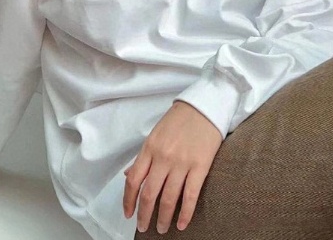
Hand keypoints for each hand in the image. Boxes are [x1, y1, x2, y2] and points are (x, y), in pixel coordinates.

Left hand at [123, 101, 222, 233]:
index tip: (128, 214)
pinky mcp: (200, 166)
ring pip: (168, 197)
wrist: (203, 106)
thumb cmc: (178, 120)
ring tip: (161, 228)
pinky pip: (190, 195)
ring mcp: (181, 162)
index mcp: (149, 148)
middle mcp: (163, 157)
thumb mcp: (155, 135)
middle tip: (143, 227)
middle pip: (149, 193)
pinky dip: (185, 213)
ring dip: (163, 217)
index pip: (134, 180)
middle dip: (144, 214)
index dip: (129, 200)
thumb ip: (143, 157)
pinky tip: (182, 224)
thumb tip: (129, 176)